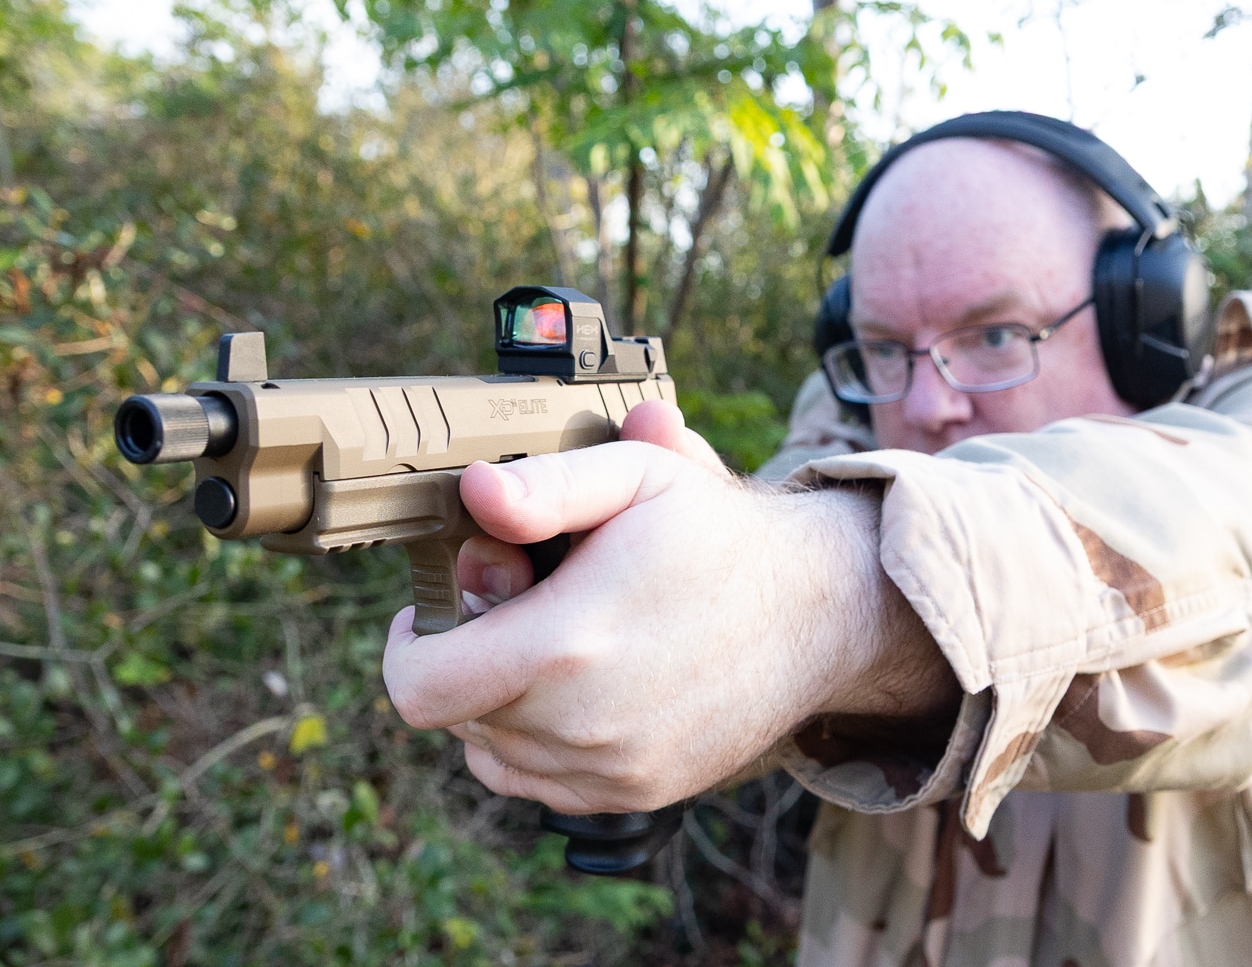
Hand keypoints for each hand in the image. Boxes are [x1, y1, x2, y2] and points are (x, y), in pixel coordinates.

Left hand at [382, 403, 952, 814]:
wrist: (819, 611)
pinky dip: (537, 741)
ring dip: (501, 701)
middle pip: (455, 714)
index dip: (413, 642)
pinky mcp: (637, 794)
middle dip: (470, 656)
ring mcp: (611, 770)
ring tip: (562, 644)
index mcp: (566, 645)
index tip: (444, 606)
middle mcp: (582, 725)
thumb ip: (546, 486)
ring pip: (493, 751)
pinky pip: (538, 782)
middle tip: (525, 606)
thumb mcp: (638, 477)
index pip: (418, 688)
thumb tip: (474, 493)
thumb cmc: (720, 535)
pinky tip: (580, 688)